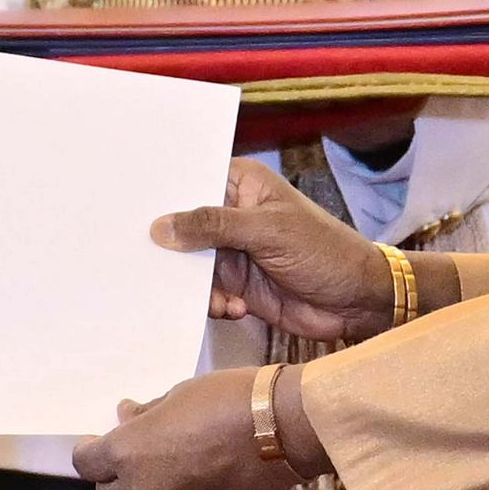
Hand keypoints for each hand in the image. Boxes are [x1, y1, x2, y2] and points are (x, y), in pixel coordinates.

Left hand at [72, 368, 305, 489]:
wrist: (281, 430)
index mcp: (128, 455)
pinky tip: (193, 469)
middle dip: (114, 470)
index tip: (98, 437)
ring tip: (164, 457)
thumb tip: (128, 418)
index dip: (90, 450)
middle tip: (132, 446)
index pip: (86, 464)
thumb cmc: (223, 400)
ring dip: (144, 483)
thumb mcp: (176, 395)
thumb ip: (146, 415)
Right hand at [155, 158, 395, 340]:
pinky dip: (211, 304)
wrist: (358, 302)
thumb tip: (160, 227)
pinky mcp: (236, 285)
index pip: (191, 180)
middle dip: (170, 248)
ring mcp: (232, 252)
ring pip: (189, 265)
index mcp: (240, 184)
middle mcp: (230, 215)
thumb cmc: (324, 251)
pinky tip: (235, 309)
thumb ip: (213, 226)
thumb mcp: (267, 231)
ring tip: (219, 298)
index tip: (131, 209)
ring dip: (195, 286)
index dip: (163, 194)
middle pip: (182, 226)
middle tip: (150, 265)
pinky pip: (204, 294)